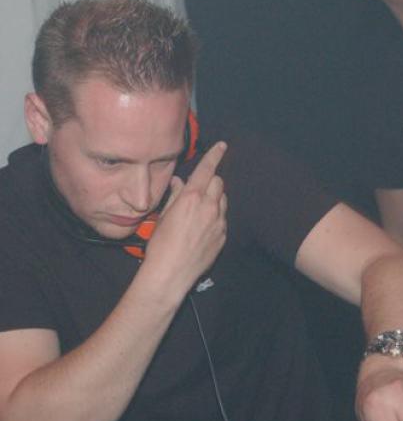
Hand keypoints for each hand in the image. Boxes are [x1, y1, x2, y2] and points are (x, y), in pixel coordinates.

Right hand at [143, 142, 227, 296]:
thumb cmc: (161, 244)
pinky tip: (201, 228)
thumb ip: (174, 195)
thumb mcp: (163, 215)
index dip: (215, 155)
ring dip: (215, 199)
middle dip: (210, 181)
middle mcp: (210, 208)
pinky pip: (222, 219)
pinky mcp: (222, 237)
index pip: (207, 169)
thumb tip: (178, 182)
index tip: (222, 146)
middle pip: (218, 183)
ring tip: (199, 211)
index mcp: (192, 198)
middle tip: (198, 189)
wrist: (171, 273)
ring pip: (223, 201)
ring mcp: (219, 223)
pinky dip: (215, 217)